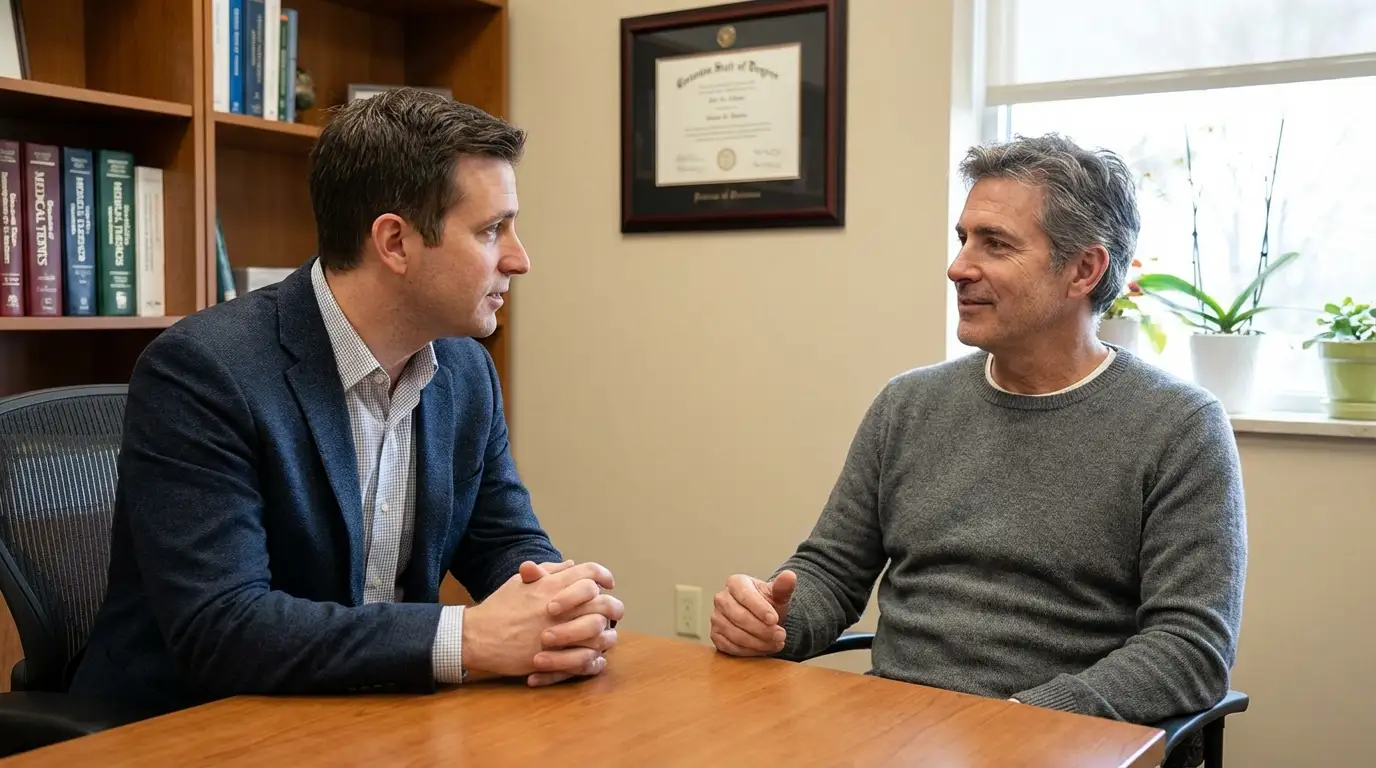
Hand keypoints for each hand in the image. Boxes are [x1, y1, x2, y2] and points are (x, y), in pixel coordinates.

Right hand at [462, 560, 621, 685]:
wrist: (476, 636)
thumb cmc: (498, 608)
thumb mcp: (519, 582)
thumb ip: (548, 572)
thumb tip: (572, 564)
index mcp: (550, 586)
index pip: (589, 573)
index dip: (603, 576)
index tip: (608, 583)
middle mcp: (558, 607)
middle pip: (603, 603)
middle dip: (612, 607)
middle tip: (612, 612)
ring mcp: (557, 632)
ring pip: (599, 632)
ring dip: (605, 634)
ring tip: (604, 636)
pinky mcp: (552, 656)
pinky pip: (585, 659)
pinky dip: (593, 659)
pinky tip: (594, 657)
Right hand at [710, 570, 795, 656]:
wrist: (762, 618)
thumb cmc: (768, 604)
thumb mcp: (778, 594)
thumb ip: (784, 586)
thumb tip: (790, 576)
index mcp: (735, 583)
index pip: (745, 596)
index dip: (760, 609)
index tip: (775, 620)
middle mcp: (721, 599)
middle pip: (739, 617)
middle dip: (762, 629)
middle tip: (781, 635)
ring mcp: (716, 618)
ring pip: (735, 634)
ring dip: (758, 642)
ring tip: (776, 643)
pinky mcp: (716, 635)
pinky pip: (730, 647)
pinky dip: (749, 651)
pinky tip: (764, 649)